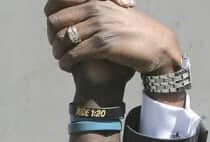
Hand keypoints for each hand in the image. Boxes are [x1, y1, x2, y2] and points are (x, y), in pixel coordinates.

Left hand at [46, 0, 180, 86]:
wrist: (158, 46)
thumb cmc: (135, 33)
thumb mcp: (114, 13)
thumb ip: (96, 11)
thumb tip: (75, 15)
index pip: (59, 2)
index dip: (51, 18)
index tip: (54, 32)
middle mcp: (96, 8)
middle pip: (55, 20)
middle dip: (52, 37)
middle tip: (57, 48)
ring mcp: (100, 25)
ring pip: (63, 38)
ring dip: (58, 52)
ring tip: (62, 59)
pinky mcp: (104, 44)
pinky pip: (74, 53)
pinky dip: (66, 62)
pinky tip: (67, 67)